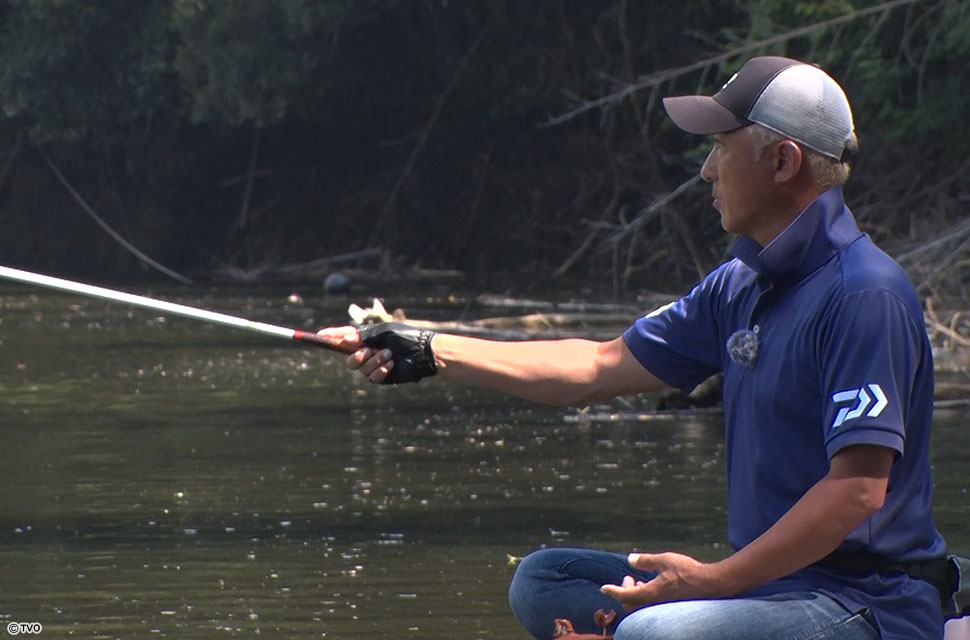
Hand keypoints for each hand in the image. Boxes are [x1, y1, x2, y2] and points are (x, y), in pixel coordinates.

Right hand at [317, 323, 436, 383]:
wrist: (424, 352)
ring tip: (389, 354)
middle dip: (356, 357)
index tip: (319, 335)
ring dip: (374, 361)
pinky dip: (380, 371)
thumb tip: (343, 340)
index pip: (344, 338)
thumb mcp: (382, 333)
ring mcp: (375, 366)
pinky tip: (391, 365)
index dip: (331, 337)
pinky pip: (373, 378)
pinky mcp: (383, 377)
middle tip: (365, 351)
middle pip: (349, 360)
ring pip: (362, 369)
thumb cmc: (405, 337)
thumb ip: (362, 336)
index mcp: (366, 339)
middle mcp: (368, 352)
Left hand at [600, 552, 724, 609]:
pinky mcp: (669, 608)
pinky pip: (650, 607)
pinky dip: (644, 597)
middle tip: (627, 578)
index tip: (603, 588)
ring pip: (640, 607)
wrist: (711, 584)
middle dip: (624, 591)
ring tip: (637, 580)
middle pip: (630, 604)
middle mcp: (655, 604)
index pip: (624, 595)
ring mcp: (662, 607)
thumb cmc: (688, 571)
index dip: (612, 591)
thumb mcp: (665, 560)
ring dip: (634, 594)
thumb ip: (646, 560)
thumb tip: (630, 559)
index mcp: (651, 593)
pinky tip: (650, 585)